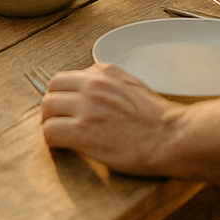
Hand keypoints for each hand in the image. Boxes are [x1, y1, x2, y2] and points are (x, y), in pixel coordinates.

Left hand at [40, 63, 177, 175]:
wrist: (171, 137)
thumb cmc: (160, 119)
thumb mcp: (135, 87)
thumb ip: (111, 85)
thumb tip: (96, 96)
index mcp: (106, 72)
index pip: (70, 76)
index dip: (67, 95)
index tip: (69, 108)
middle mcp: (93, 84)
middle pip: (53, 87)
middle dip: (54, 105)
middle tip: (59, 121)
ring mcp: (86, 107)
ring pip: (47, 107)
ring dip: (50, 122)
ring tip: (59, 135)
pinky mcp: (81, 131)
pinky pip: (50, 131)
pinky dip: (52, 140)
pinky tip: (62, 148)